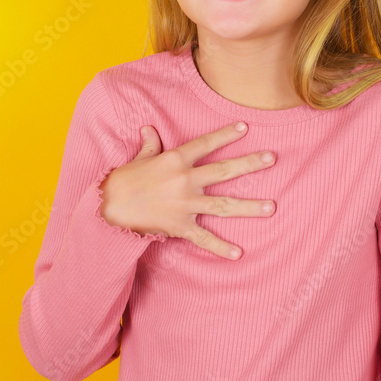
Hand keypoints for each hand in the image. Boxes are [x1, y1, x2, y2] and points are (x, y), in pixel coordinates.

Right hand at [98, 121, 275, 259]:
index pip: (206, 144)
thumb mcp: (138, 158)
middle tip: (272, 158)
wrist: (109, 209)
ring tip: (271, 207)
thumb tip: (149, 128)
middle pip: (224, 170)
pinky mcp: (180, 226)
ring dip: (249, 207)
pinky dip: (220, 247)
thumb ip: (150, 145)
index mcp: (175, 160)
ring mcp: (185, 204)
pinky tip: (238, 253)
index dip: (225, 135)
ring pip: (224, 205)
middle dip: (250, 163)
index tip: (245, 127)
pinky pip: (204, 238)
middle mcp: (185, 180)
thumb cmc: (122, 181)